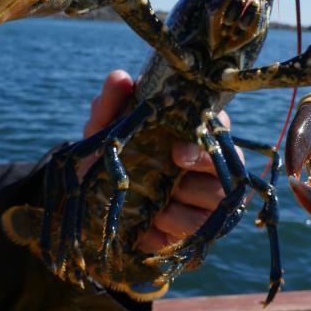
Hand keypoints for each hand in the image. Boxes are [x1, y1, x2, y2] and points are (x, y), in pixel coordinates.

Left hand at [80, 70, 242, 253]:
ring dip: (181, 207)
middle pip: (222, 168)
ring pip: (213, 200)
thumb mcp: (101, 134)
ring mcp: (204, 199)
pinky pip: (196, 232)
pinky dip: (169, 230)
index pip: (218, 128)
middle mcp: (205, 165)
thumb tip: (121, 77)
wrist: (88, 209)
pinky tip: (147, 229)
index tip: (178, 153)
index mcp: (189, 135)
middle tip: (172, 179)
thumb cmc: (106, 162)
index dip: (207, 138)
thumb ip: (110, 107)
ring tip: (154, 209)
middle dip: (197, 175)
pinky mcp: (196, 229)